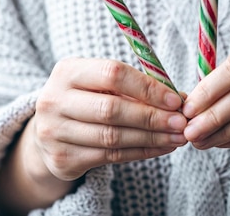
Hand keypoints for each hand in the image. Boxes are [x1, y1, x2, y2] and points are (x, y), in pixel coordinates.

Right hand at [32, 57, 186, 181]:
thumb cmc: (85, 100)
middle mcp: (54, 100)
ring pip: (112, 137)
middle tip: (181, 123)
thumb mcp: (100, 84)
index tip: (175, 100)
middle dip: (152, 117)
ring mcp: (54, 132)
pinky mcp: (62, 159)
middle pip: (111, 109)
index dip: (146, 87)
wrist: (48, 131)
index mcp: (66, 71)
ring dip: (151, 138)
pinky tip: (161, 148)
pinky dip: (140, 152)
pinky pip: (109, 157)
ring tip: (177, 137)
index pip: (112, 74)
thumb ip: (134, 87)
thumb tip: (178, 98)